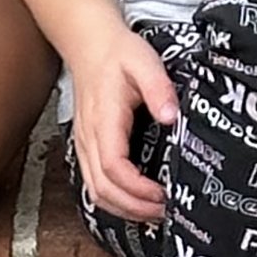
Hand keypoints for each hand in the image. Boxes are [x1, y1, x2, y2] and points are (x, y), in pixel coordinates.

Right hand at [68, 24, 179, 224]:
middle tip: (164, 211)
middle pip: (102, 188)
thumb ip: (159, 89)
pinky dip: (113, 199)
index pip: (113, 166)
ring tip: (153, 212)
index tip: (162, 194)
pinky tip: (134, 200)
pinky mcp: (86, 145)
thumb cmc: (117, 53)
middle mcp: (89, 137)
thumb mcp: (145, 62)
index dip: (136, 188)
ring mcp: (84, 143)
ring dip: (123, 208)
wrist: (89, 44)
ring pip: (96, 191)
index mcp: (104, 119)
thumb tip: (172, 117)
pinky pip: (94, 182)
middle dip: (133, 207)